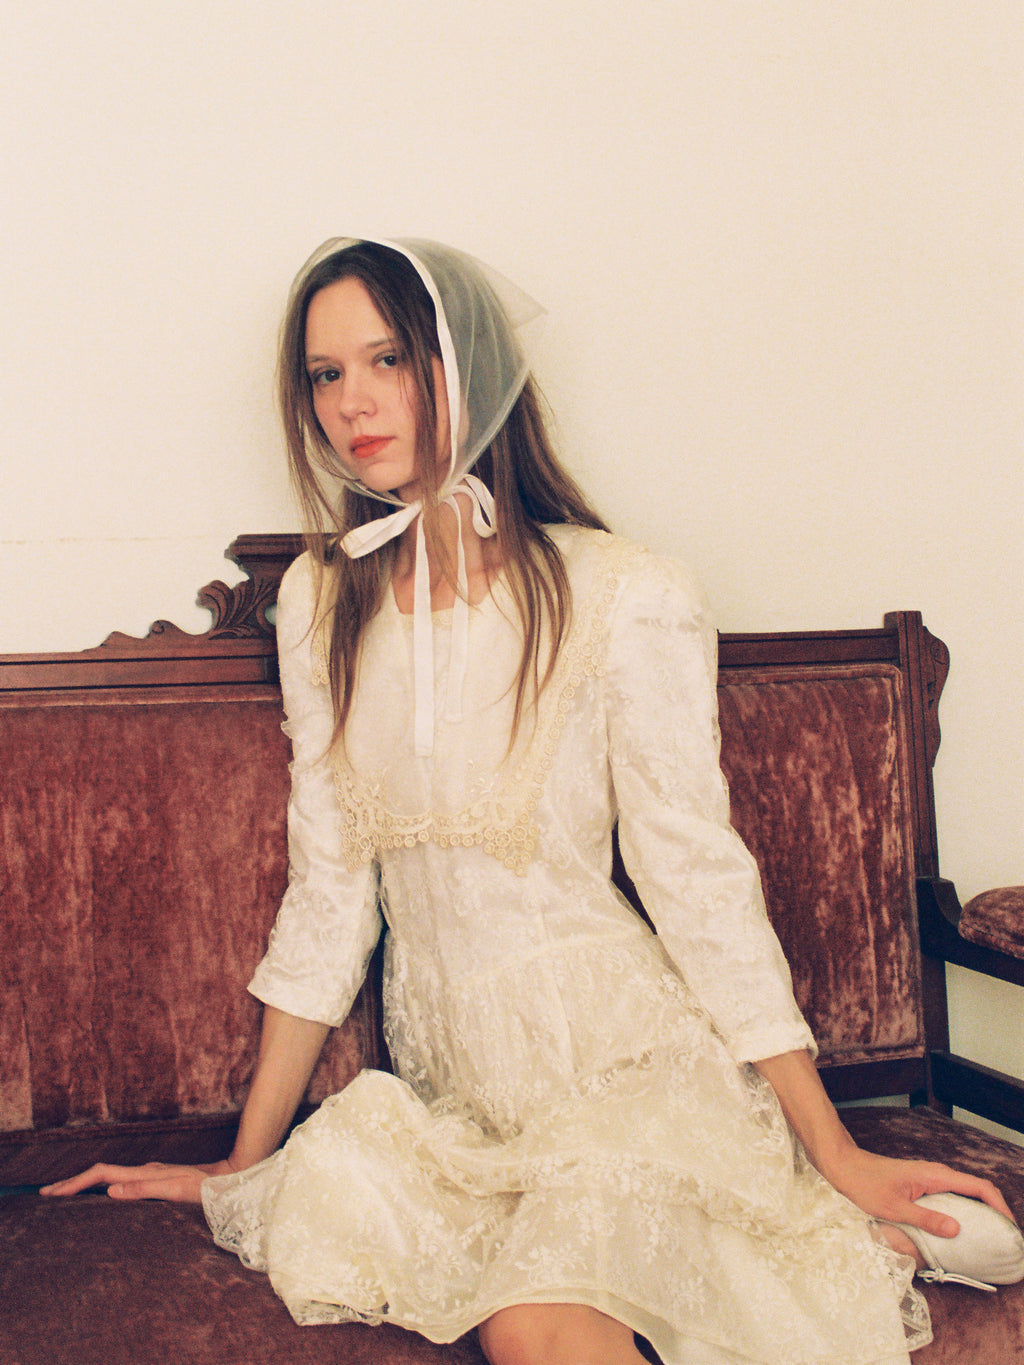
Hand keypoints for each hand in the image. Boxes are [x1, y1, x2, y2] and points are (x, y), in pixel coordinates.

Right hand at [39, 1159, 233, 1204]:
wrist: (227, 1181)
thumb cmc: (204, 1188)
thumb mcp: (174, 1191)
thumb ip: (143, 1190)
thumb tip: (109, 1191)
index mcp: (143, 1173)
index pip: (102, 1175)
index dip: (76, 1183)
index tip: (52, 1194)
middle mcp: (144, 1171)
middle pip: (100, 1173)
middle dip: (72, 1182)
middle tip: (45, 1193)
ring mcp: (149, 1175)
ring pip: (109, 1177)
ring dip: (85, 1184)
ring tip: (64, 1193)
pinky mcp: (155, 1181)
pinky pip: (120, 1182)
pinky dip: (101, 1187)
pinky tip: (101, 1195)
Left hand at [818, 1145, 1016, 1238]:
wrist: (842, 1166)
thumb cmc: (864, 1184)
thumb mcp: (894, 1208)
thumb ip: (926, 1219)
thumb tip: (958, 1230)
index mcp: (935, 1175)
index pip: (980, 1186)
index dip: (1000, 1207)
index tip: (1009, 1230)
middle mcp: (937, 1174)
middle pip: (978, 1190)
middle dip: (995, 1212)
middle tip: (1003, 1240)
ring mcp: (929, 1179)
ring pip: (965, 1194)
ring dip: (980, 1213)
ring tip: (988, 1239)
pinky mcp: (921, 1185)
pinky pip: (951, 1197)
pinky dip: (963, 1212)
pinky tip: (960, 1232)